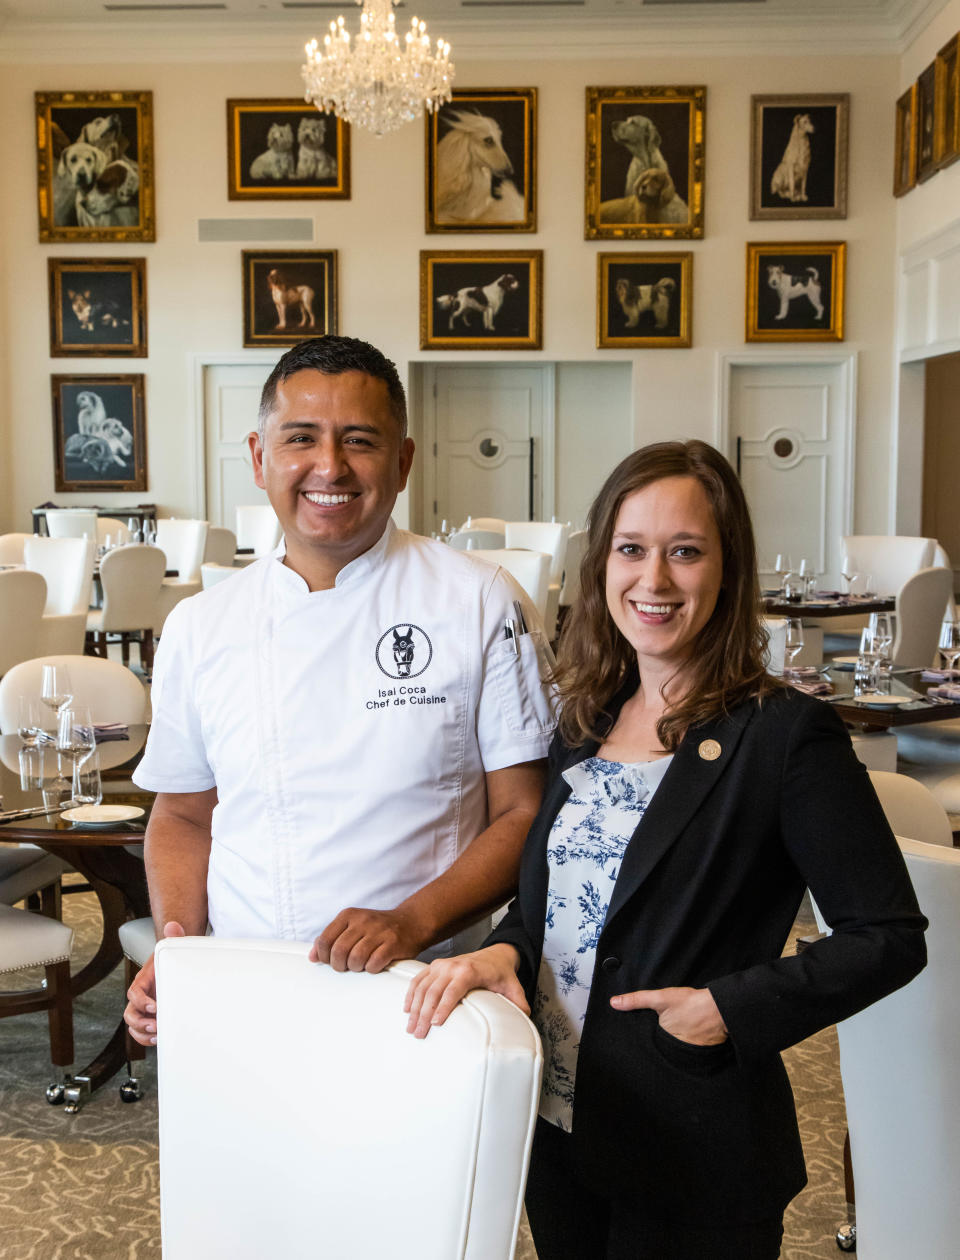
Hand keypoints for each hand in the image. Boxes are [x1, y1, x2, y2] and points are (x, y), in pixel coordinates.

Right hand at [123, 920, 184, 1045]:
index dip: (141, 1002)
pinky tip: (159, 1039)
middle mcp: (140, 995)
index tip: (155, 1007)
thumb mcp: (173, 946)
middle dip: (140, 1022)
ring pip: (133, 1025)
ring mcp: (144, 1007)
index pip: (134, 993)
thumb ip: (173, 936)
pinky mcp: (151, 1016)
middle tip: (156, 1026)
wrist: (174, 963)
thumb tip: (173, 925)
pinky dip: (146, 1038)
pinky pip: (141, 1031)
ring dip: (142, 1034)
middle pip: (130, 1013)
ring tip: (158, 1035)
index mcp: (143, 980)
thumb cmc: (172, 957)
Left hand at [309, 907, 425, 973]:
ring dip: (356, 968)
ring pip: (355, 959)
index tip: (331, 960)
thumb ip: (331, 939)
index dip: (324, 956)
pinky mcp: (393, 943)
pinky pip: (374, 963)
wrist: (411, 922)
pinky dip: (372, 969)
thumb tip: (312, 957)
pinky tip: (374, 964)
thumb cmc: (377, 929)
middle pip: (339, 951)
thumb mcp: (352, 927)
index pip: (325, 940)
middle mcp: (363, 921)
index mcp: (348, 915)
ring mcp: (379, 931)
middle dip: (339, 965)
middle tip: (346, 966)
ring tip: (360, 965)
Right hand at [403, 944, 527, 1038]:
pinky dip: (411, 994)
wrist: (494, 955)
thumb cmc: (501, 973)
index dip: (443, 1007)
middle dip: (424, 1014)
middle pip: (433, 991)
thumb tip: (525, 1019)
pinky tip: (407, 1010)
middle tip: (419, 1034)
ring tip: (411, 1028)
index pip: (453, 990)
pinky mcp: (435, 966)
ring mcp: (442, 965)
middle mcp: (453, 966)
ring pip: (422, 986)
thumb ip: (519, 1003)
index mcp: (470, 971)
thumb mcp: (513, 987)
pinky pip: (418, 980)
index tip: (435, 1024)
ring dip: (414, 1008)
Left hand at [610, 985, 727, 1045]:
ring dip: (674, 1045)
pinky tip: (688, 1035)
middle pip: (661, 1047)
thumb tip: (613, 1003)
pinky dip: (687, 1045)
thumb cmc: (690, 1003)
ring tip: (675, 1032)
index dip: (646, 1038)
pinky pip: (689, 1051)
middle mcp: (674, 1051)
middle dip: (658, 1042)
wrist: (719, 1009)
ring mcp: (688, 1054)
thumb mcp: (660, 998)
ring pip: (674, 1050)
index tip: (647, 1031)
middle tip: (663, 1030)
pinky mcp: (700, 1053)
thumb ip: (637, 1000)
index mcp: (661, 1040)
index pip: (648, 1043)